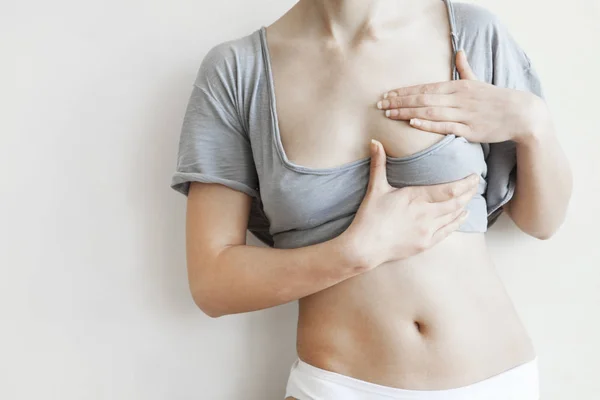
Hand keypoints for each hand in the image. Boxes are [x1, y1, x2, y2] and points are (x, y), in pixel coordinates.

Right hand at [342, 139, 478, 269]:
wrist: (364, 247)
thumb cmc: (369, 217)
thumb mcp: (375, 189)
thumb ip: (378, 164)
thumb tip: (374, 141)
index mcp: (415, 197)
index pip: (448, 189)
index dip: (465, 183)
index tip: (474, 176)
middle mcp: (425, 214)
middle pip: (456, 202)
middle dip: (469, 192)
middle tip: (477, 184)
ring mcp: (427, 230)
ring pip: (454, 216)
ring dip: (464, 205)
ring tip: (471, 196)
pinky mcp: (425, 243)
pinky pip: (447, 231)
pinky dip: (458, 222)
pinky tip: (463, 216)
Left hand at [375, 50, 546, 143]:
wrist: (521, 114)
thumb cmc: (496, 98)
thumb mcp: (479, 80)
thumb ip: (464, 68)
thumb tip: (459, 51)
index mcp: (458, 86)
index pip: (425, 87)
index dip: (404, 91)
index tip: (387, 94)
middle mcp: (458, 99)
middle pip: (423, 98)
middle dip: (399, 101)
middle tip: (380, 104)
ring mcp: (463, 114)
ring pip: (430, 111)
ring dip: (407, 113)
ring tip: (389, 114)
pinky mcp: (469, 130)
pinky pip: (445, 127)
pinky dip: (428, 124)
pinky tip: (413, 123)